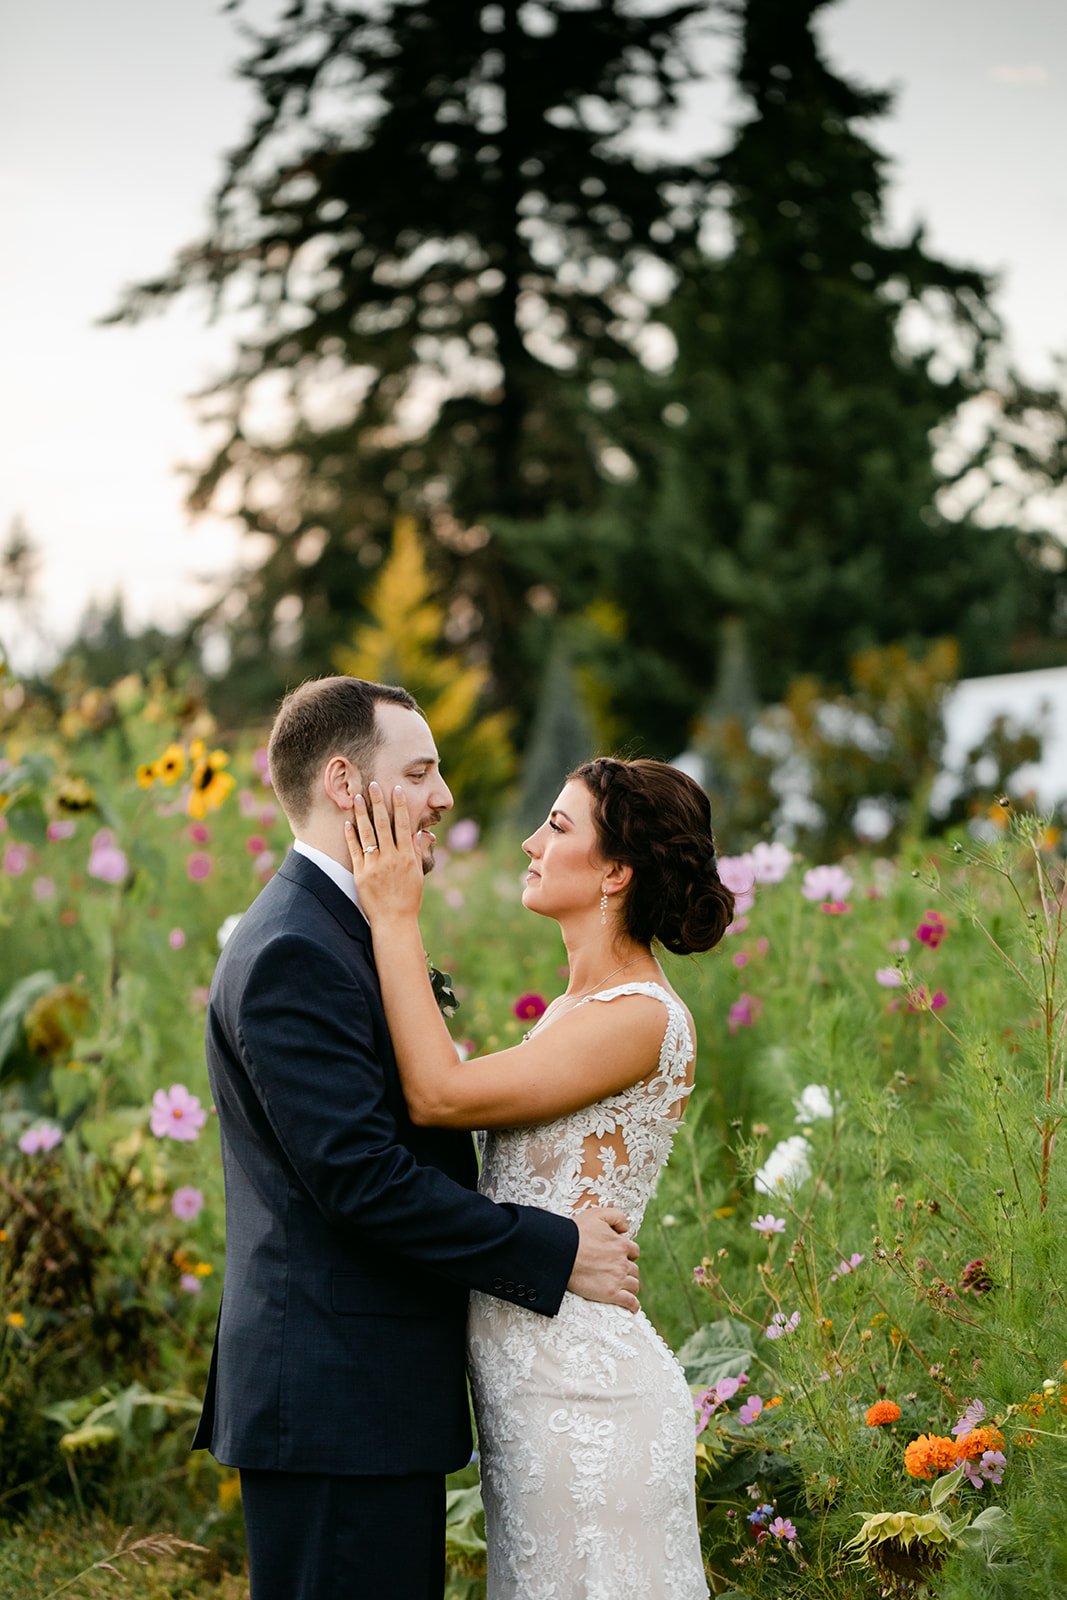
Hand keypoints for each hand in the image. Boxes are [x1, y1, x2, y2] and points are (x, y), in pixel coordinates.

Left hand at [344, 782, 424, 921]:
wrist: (394, 921)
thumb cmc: (408, 898)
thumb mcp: (418, 874)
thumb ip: (417, 851)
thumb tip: (422, 833)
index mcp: (406, 857)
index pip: (403, 825)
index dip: (400, 806)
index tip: (397, 789)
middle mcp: (391, 858)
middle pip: (383, 824)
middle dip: (378, 802)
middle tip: (373, 784)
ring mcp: (375, 865)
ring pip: (367, 834)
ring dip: (362, 813)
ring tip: (357, 797)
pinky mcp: (361, 874)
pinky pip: (355, 851)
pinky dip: (351, 836)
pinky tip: (347, 822)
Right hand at [567, 1207, 639, 1312]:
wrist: (562, 1252)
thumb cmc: (576, 1232)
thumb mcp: (597, 1214)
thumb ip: (616, 1216)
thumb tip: (626, 1228)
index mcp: (621, 1245)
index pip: (633, 1251)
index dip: (627, 1254)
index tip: (619, 1257)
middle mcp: (623, 1262)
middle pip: (634, 1269)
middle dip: (628, 1271)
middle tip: (617, 1273)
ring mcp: (618, 1279)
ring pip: (634, 1285)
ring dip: (630, 1286)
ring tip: (624, 1289)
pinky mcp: (611, 1294)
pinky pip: (630, 1302)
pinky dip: (633, 1305)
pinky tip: (632, 1307)